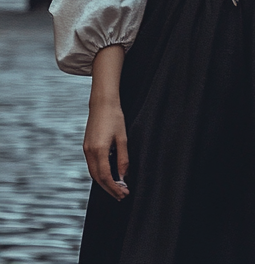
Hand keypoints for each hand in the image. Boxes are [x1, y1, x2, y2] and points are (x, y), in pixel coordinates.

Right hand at [84, 45, 128, 199]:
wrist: (102, 103)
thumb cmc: (115, 117)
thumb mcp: (123, 137)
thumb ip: (123, 158)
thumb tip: (124, 176)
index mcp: (99, 150)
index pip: (105, 176)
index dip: (114, 187)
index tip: (124, 193)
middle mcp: (89, 152)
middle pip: (97, 178)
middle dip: (109, 188)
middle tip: (122, 195)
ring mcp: (86, 150)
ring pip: (93, 173)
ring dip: (104, 182)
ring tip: (117, 188)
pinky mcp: (86, 147)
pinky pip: (92, 165)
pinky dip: (100, 173)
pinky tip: (110, 175)